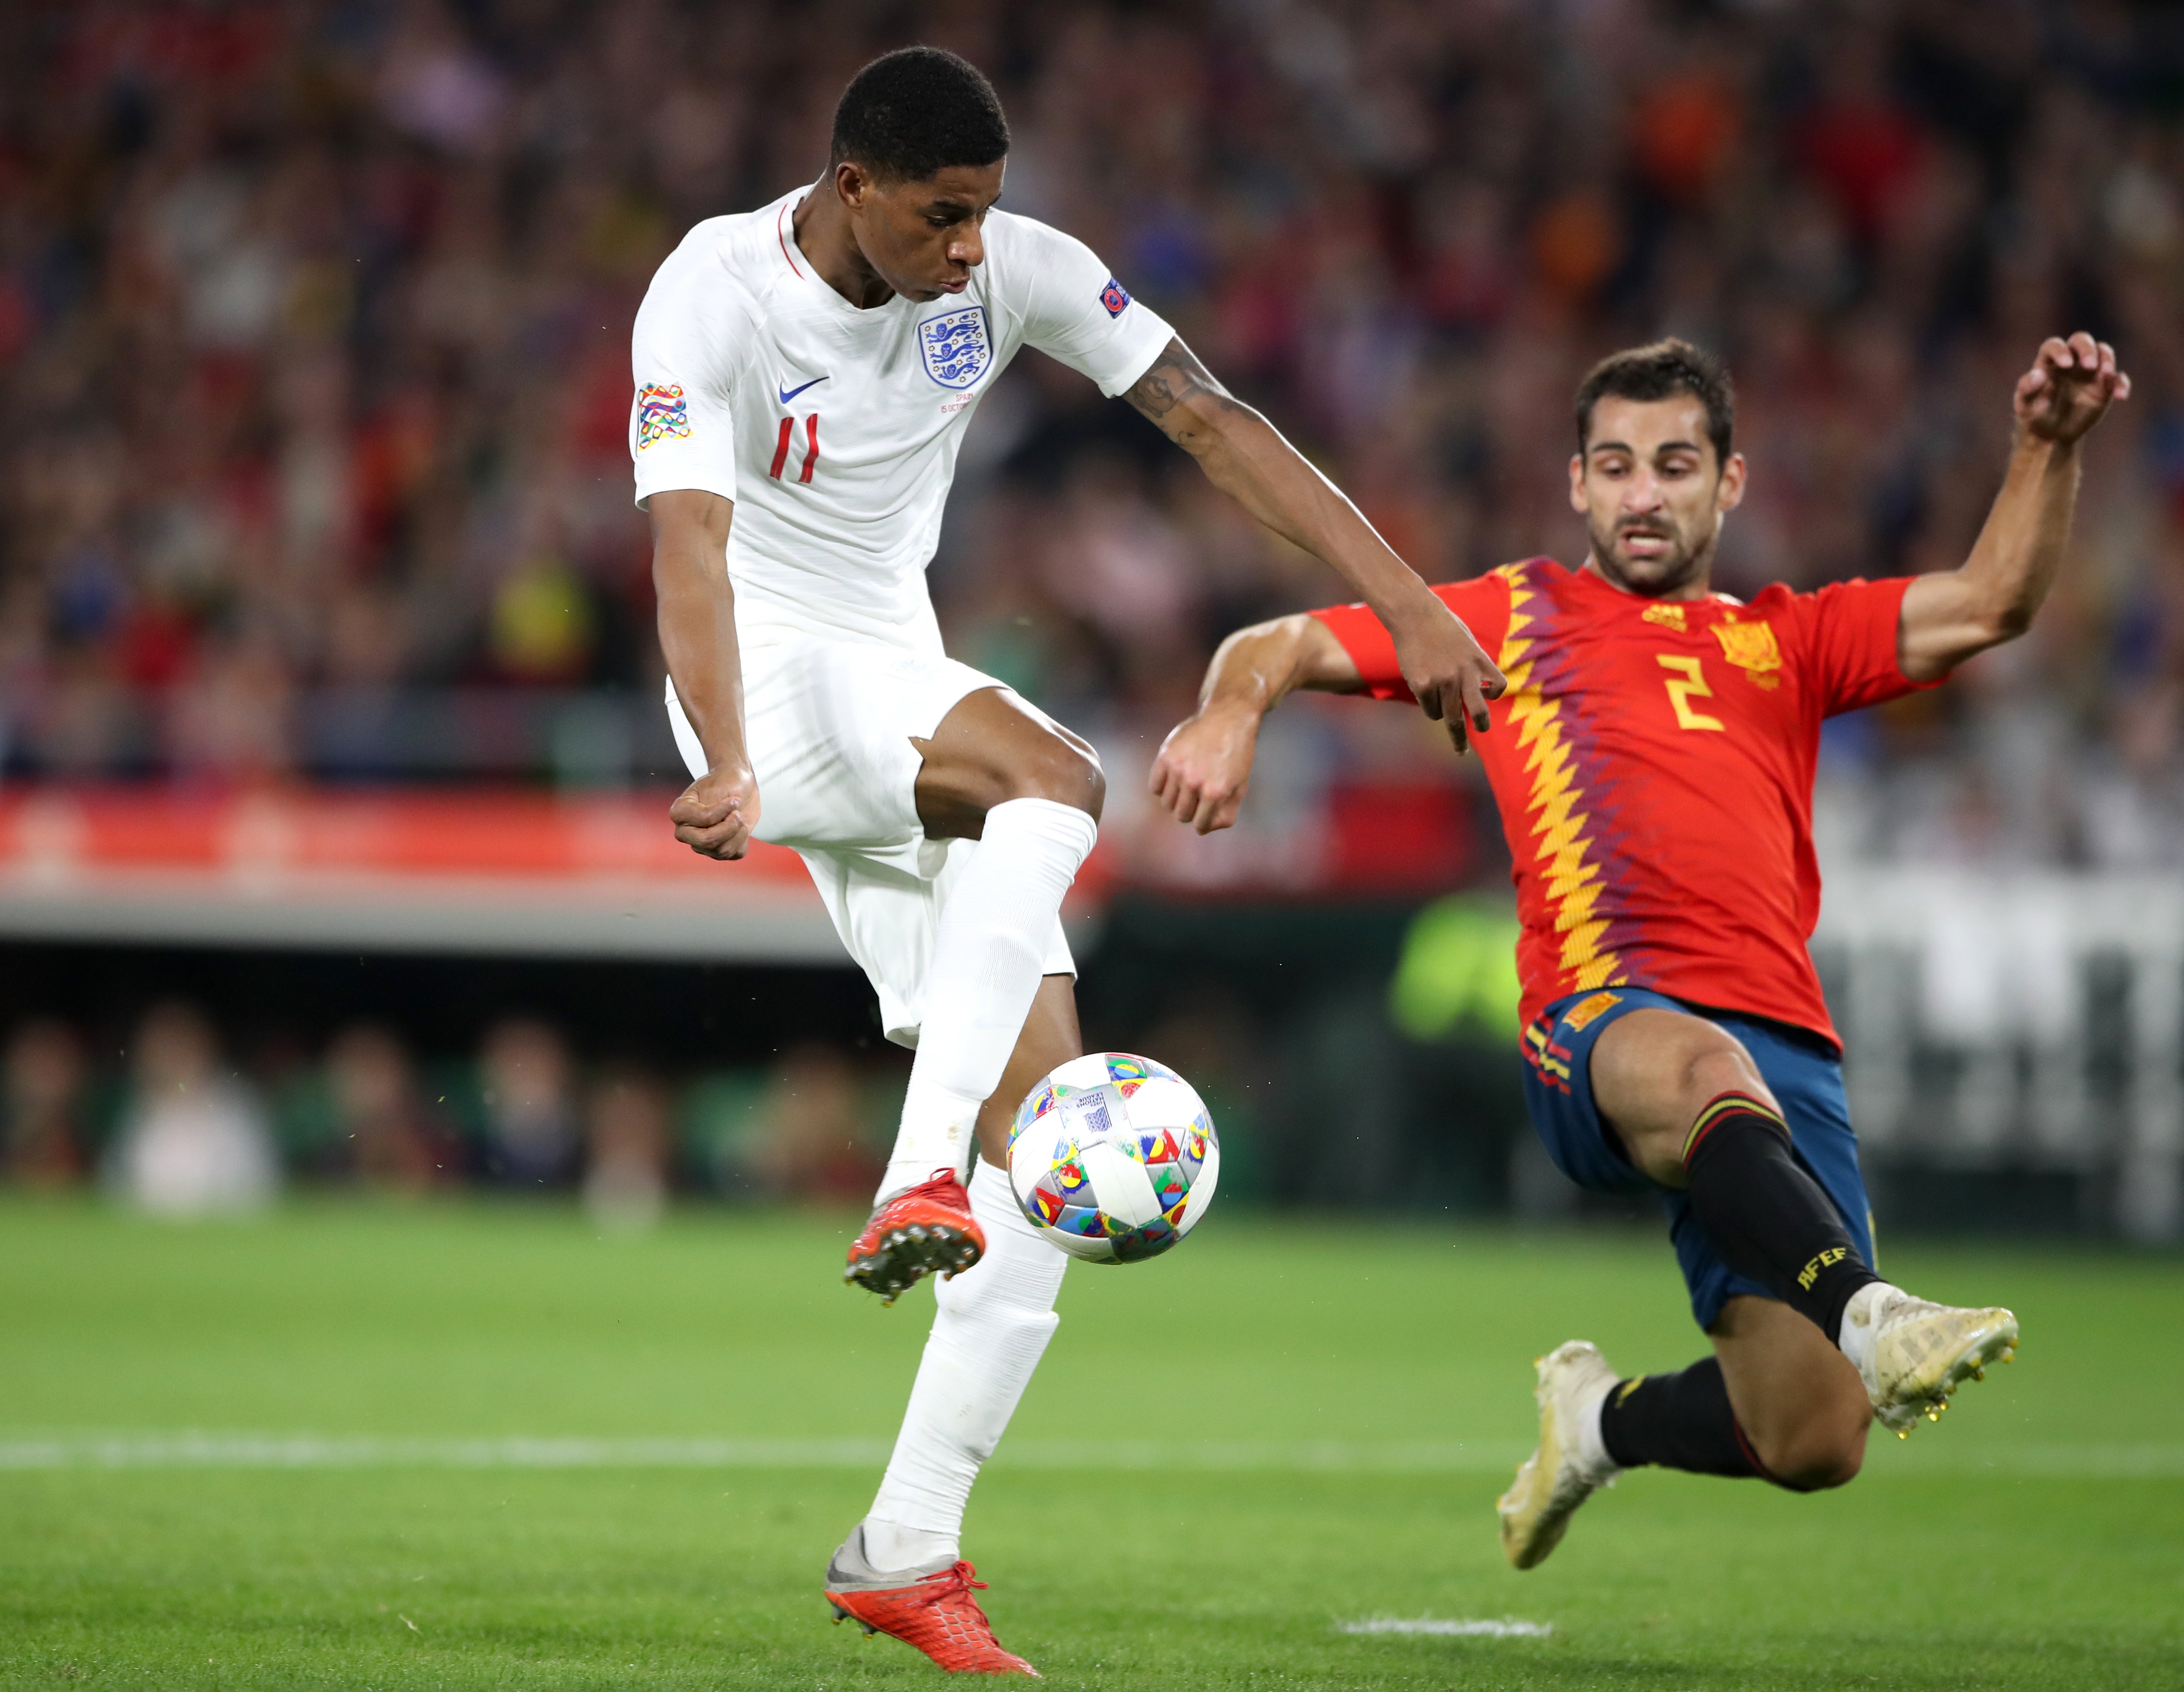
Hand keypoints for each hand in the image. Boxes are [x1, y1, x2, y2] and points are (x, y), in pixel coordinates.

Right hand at [669, 763, 759, 859]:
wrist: (739, 786)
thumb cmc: (727, 782)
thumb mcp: (721, 787)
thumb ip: (717, 807)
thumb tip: (724, 823)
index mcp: (680, 811)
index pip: (703, 819)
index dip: (723, 810)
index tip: (733, 800)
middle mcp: (686, 831)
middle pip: (707, 841)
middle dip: (730, 827)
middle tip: (737, 813)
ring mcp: (701, 843)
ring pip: (722, 851)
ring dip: (738, 832)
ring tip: (739, 817)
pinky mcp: (717, 850)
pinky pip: (734, 854)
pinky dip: (743, 840)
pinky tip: (740, 827)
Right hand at [1150, 705, 1259, 833]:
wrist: (1226, 718)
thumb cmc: (1236, 755)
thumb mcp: (1240, 786)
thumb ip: (1226, 813)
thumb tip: (1202, 830)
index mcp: (1215, 793)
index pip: (1199, 825)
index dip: (1203, 822)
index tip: (1205, 812)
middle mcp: (1195, 782)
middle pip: (1181, 816)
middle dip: (1189, 811)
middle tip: (1197, 797)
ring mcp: (1178, 769)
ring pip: (1166, 803)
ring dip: (1176, 799)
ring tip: (1186, 785)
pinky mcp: (1165, 756)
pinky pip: (1155, 786)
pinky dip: (1162, 787)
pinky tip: (1174, 777)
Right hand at [1388, 597, 1505, 752]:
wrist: (1414, 614)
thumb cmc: (1440, 626)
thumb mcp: (1466, 642)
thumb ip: (1473, 665)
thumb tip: (1474, 692)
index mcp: (1479, 660)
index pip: (1498, 686)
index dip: (1492, 695)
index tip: (1484, 697)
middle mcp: (1464, 673)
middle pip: (1478, 713)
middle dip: (1479, 727)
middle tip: (1472, 744)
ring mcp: (1443, 681)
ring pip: (1448, 717)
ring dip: (1445, 718)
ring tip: (1438, 708)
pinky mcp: (1423, 685)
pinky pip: (1430, 710)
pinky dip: (1429, 706)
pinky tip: (1422, 687)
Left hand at [2015, 333, 2129, 444]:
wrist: (2050, 433)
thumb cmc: (2034, 414)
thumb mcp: (2025, 406)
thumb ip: (2028, 389)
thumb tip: (2038, 374)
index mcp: (2048, 362)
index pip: (2054, 345)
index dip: (2061, 351)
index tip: (2066, 364)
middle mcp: (2071, 361)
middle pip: (2081, 340)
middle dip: (2087, 349)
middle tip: (2090, 365)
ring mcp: (2090, 371)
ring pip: (2103, 353)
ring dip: (2107, 360)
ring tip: (2106, 375)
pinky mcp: (2104, 385)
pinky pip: (2117, 378)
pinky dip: (2121, 384)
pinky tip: (2121, 395)